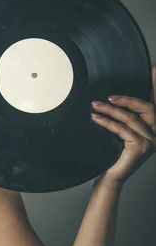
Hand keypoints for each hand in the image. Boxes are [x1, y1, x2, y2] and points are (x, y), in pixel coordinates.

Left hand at [90, 65, 155, 183]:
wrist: (109, 176)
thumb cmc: (113, 153)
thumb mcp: (118, 130)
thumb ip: (122, 115)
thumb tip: (110, 96)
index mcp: (153, 127)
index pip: (154, 103)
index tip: (154, 69)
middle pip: (147, 108)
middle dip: (127, 99)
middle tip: (108, 97)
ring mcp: (151, 141)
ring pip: (131, 118)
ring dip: (110, 110)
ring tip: (95, 106)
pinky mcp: (141, 147)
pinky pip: (122, 129)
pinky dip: (107, 122)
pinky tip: (96, 118)